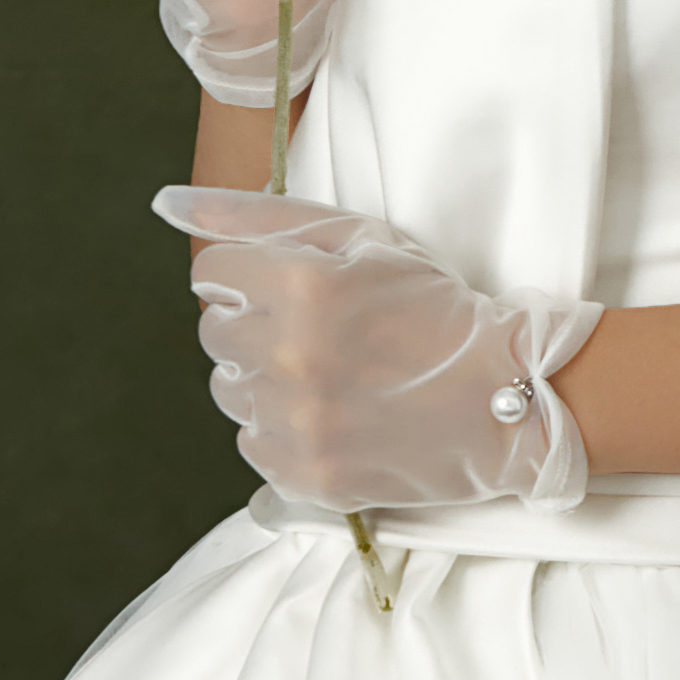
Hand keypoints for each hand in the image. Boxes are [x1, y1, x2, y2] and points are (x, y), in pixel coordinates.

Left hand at [161, 189, 598, 516]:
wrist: (511, 394)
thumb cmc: (437, 307)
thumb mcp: (361, 239)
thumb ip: (261, 217)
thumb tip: (168, 204)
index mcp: (302, 286)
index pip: (216, 273)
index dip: (254, 275)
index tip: (293, 288)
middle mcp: (291, 356)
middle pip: (216, 334)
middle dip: (256, 326)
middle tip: (317, 332)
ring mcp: (299, 423)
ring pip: (230, 392)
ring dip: (266, 380)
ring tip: (330, 376)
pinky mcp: (309, 475)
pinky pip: (254, 445)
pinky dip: (284, 430)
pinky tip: (335, 414)